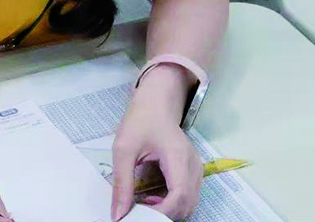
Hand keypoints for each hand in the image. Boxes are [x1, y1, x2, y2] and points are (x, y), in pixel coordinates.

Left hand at [110, 66, 202, 220]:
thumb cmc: (140, 120)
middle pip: (187, 205)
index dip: (160, 213)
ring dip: (168, 211)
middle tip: (138, 210)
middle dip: (163, 214)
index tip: (139, 215)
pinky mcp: (194, 172)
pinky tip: (153, 196)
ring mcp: (196, 169)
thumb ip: (121, 183)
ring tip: (145, 202)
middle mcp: (193, 166)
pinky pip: (188, 197)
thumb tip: (118, 215)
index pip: (179, 197)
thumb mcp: (123, 149)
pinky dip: (173, 204)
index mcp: (178, 158)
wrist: (156, 103)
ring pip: (190, 204)